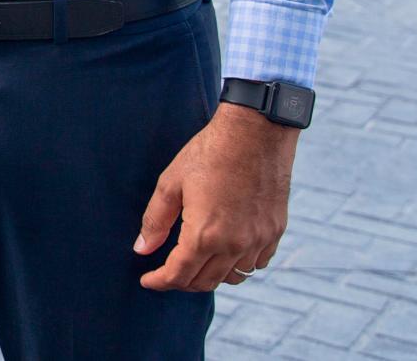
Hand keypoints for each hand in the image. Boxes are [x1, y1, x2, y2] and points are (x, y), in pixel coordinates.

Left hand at [135, 103, 298, 291]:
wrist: (255, 133)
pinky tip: (226, 253)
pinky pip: (256, 264)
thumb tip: (141, 250)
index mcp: (205, 234)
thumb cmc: (208, 153)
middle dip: (182, 282)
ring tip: (194, 264)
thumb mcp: (171, 183)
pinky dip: (238, 266)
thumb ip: (156, 221)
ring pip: (233, 277)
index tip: (147, 281)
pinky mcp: (275, 231)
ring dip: (211, 276)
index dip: (160, 281)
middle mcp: (235, 244)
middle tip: (166, 273)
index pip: (179, 274)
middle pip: (205, 281)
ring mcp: (259, 240)